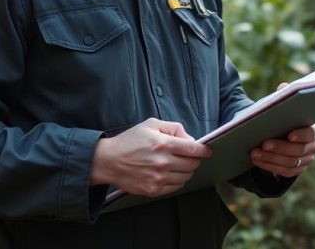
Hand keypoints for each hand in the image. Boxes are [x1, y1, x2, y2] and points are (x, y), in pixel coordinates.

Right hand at [90, 118, 211, 196]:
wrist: (108, 161)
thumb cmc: (129, 141)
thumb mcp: (151, 124)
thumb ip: (174, 128)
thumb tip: (191, 139)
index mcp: (163, 144)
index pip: (194, 150)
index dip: (204, 150)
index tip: (206, 150)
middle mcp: (162, 162)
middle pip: (192, 164)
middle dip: (194, 159)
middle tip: (188, 156)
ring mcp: (158, 178)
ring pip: (186, 177)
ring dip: (186, 170)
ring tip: (177, 164)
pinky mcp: (153, 190)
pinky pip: (176, 187)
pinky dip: (177, 180)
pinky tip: (170, 173)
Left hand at [249, 84, 314, 176]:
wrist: (280, 135)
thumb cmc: (283, 119)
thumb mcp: (283, 106)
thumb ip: (285, 95)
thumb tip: (283, 87)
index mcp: (313, 130)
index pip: (310, 134)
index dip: (301, 135)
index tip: (289, 135)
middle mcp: (313, 147)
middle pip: (298, 151)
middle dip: (280, 148)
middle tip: (263, 144)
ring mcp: (306, 160)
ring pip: (289, 163)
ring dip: (271, 158)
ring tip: (254, 153)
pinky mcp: (296, 170)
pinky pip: (284, 172)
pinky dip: (269, 166)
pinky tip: (257, 161)